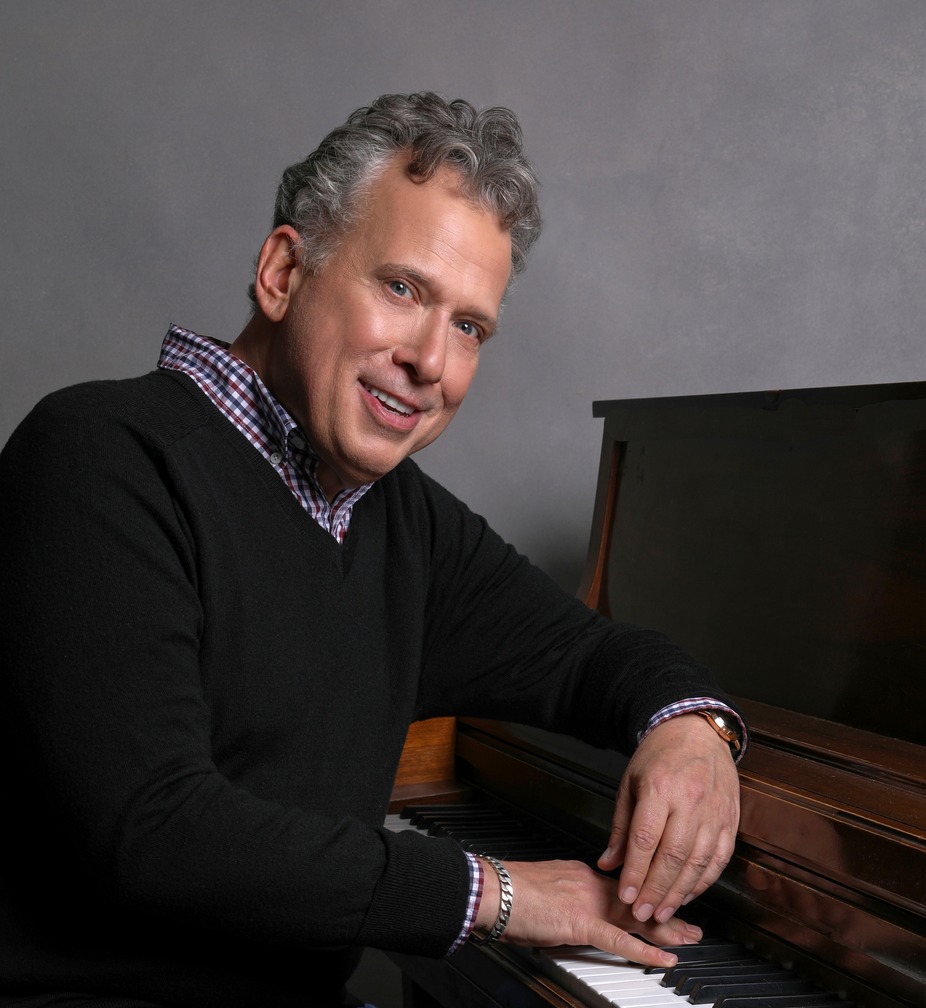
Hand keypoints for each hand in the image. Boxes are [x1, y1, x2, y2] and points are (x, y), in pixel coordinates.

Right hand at [477, 858, 702, 967]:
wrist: (491, 890)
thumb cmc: (506, 892)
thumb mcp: (543, 889)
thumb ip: (563, 899)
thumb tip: (568, 915)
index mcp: (580, 873)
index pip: (621, 887)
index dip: (644, 897)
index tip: (659, 902)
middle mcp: (589, 882)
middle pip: (636, 899)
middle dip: (665, 912)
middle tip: (690, 923)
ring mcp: (587, 901)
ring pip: (635, 916)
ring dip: (665, 930)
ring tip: (688, 939)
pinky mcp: (580, 921)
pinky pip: (618, 939)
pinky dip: (644, 950)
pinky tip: (663, 959)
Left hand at [596, 713, 740, 926]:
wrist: (696, 731)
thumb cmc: (659, 755)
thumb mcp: (630, 783)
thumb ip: (621, 826)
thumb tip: (608, 862)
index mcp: (660, 788)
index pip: (646, 839)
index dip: (635, 873)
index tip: (626, 896)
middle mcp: (690, 801)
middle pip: (673, 856)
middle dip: (656, 891)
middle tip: (642, 914)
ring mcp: (714, 812)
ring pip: (698, 863)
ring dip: (680, 893)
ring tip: (663, 912)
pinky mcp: (730, 820)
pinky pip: (719, 859)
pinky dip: (704, 882)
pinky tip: (688, 894)